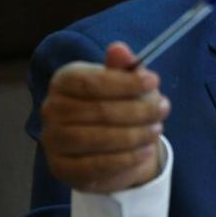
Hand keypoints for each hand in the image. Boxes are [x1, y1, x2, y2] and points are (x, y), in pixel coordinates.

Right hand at [40, 42, 170, 192]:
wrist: (113, 146)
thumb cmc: (121, 105)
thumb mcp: (128, 84)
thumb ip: (124, 68)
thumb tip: (119, 48)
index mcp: (64, 81)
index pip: (90, 82)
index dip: (124, 82)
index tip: (154, 81)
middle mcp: (52, 109)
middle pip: (97, 110)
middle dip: (137, 110)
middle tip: (163, 109)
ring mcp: (53, 140)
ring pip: (95, 139)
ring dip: (133, 135)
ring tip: (156, 130)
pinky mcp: (61, 168)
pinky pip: (94, 166)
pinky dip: (124, 159)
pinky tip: (145, 151)